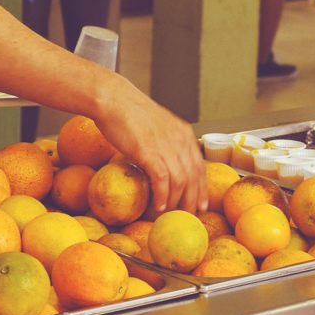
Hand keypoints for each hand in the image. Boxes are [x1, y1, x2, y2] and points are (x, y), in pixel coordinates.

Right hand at [93, 78, 207, 213]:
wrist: (113, 99)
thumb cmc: (128, 111)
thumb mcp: (157, 125)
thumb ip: (166, 142)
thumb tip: (165, 161)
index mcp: (184, 133)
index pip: (200, 166)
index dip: (201, 188)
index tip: (201, 203)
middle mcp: (179, 140)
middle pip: (194, 177)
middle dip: (193, 200)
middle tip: (189, 215)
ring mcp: (165, 146)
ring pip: (180, 182)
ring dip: (176, 202)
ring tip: (170, 213)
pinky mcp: (149, 153)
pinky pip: (162, 181)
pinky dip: (162, 197)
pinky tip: (158, 206)